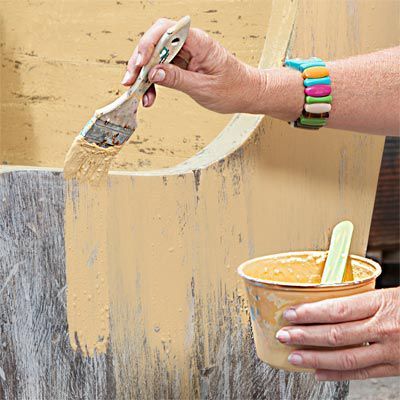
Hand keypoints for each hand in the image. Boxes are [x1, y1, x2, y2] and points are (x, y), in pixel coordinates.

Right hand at [121, 18, 262, 113]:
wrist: (246, 93)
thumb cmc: (233, 89)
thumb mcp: (204, 88)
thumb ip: (177, 79)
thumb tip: (154, 73)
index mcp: (200, 42)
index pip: (167, 30)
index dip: (148, 43)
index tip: (140, 63)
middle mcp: (191, 44)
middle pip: (156, 42)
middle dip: (140, 61)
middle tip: (131, 80)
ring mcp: (187, 54)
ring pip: (156, 57)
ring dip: (144, 74)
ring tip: (139, 92)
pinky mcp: (184, 65)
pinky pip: (163, 68)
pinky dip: (154, 80)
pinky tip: (150, 94)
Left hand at [275, 287, 399, 380]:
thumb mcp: (391, 292)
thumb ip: (363, 298)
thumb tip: (329, 298)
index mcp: (382, 304)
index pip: (337, 309)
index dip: (310, 313)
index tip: (290, 313)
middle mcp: (384, 329)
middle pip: (336, 335)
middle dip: (305, 336)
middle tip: (284, 335)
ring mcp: (391, 351)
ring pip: (345, 358)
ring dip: (315, 358)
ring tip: (294, 356)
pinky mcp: (396, 368)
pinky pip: (362, 373)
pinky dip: (337, 374)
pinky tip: (319, 371)